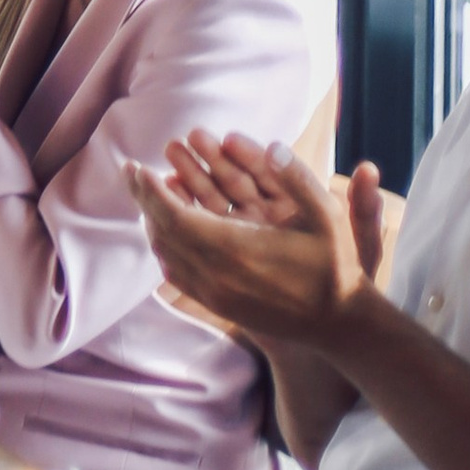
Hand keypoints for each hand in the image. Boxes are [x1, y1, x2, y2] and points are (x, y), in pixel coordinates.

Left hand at [124, 132, 372, 348]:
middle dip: (144, 200)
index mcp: (235, 248)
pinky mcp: (220, 307)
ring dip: (153, 223)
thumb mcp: (327, 216)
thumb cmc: (335, 266)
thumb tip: (273, 144)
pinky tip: (165, 234)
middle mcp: (217, 274)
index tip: (134, 166)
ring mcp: (215, 295)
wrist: (339, 324)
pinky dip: (165, 249)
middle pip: (164, 232)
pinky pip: (178, 276)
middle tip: (130, 173)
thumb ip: (298, 177)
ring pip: (167, 255)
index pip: (175, 215)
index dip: (150, 190)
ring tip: (146, 197)